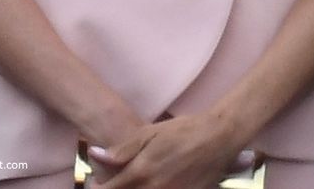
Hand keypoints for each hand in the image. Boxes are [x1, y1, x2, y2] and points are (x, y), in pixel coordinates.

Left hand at [88, 113, 255, 188]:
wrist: (218, 138)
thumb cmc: (182, 131)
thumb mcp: (150, 132)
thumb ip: (123, 149)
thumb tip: (95, 154)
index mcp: (142, 173)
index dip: (98, 188)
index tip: (95, 184)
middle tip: (112, 182)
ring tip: (135, 180)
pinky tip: (153, 184)